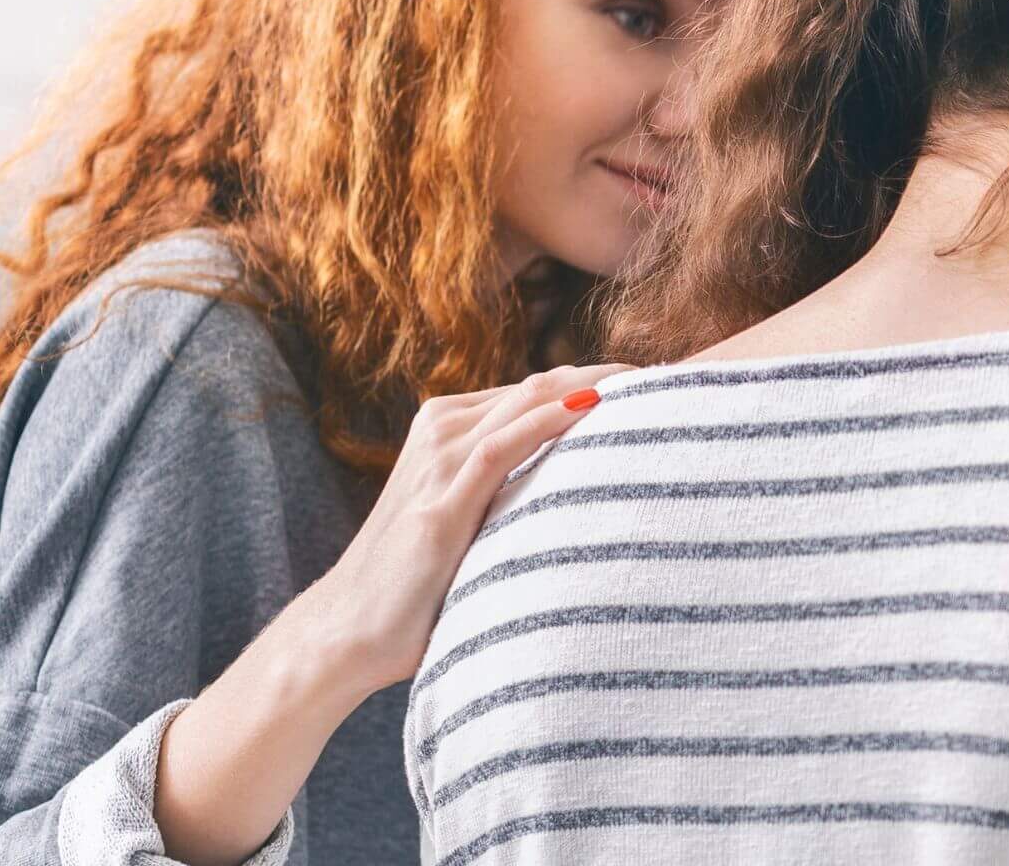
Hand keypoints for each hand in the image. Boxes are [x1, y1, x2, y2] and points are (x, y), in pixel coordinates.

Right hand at [298, 362, 624, 694]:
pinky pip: (502, 446)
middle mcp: (440, 431)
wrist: (344, 633)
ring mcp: (437, 463)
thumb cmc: (412, 583)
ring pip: (525, 403)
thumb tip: (576, 488)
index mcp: (446, 428)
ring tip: (646, 382)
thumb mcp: (465, 518)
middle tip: (664, 377)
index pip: (535, 391)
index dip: (593, 381)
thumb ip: (506, 489)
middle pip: (538, 386)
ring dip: (590, 386)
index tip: (649, 384)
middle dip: (603, 375)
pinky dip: (550, 421)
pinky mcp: (441, 504)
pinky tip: (592, 408)